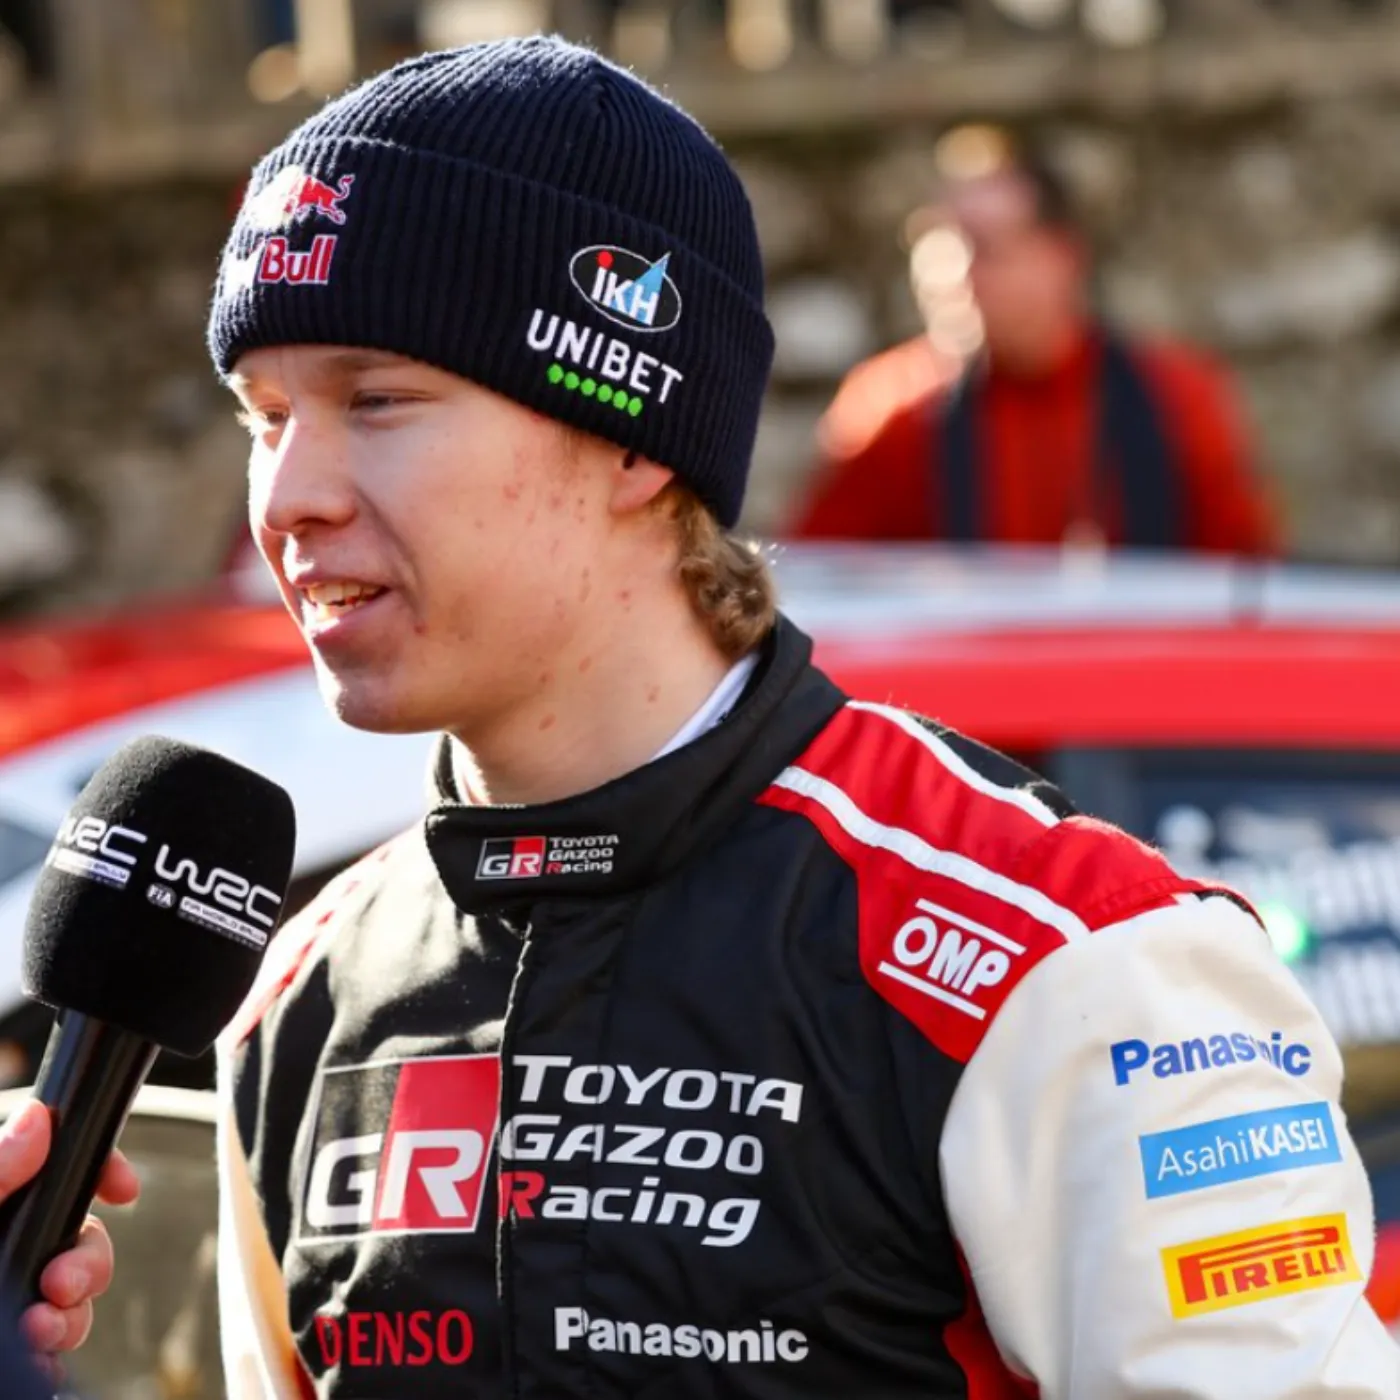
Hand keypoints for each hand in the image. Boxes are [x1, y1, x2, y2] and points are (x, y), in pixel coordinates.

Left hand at [0, 1099, 140, 1377]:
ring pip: (69, 1286)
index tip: (119, 1189)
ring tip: (46, 1331)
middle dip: (88, 1256)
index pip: (49, 1156)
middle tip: (64, 1285)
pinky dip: (55, 1346)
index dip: (94, 1166)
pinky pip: (51, 1335)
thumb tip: (37, 1121)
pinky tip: (40, 1355)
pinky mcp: (3, 1334)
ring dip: (73, 1310)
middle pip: (73, 1226)